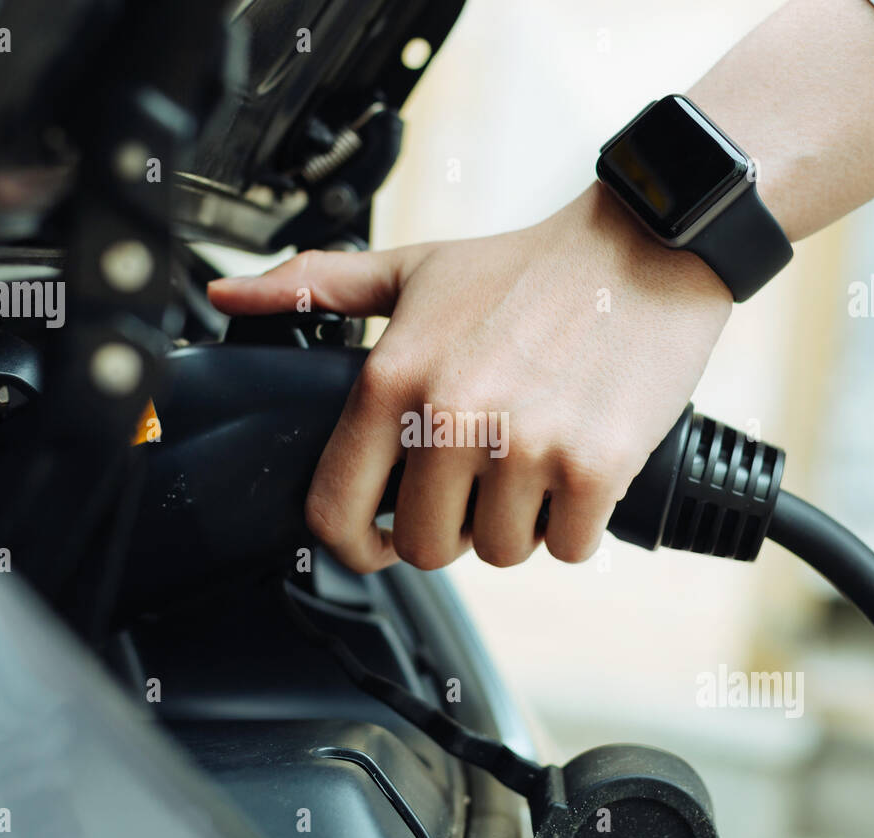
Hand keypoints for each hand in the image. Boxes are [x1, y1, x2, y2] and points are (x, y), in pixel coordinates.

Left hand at [208, 182, 732, 572]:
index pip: (336, 512)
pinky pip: (568, 547)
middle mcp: (450, 417)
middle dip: (451, 527)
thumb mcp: (413, 268)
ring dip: (517, 523)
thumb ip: (317, 287)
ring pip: (500, 553)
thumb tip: (228, 297)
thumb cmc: (526, 268)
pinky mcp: (594, 467)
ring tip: (533, 462)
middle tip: (480, 480)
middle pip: (424, 548)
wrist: (644, 248)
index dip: (353, 545)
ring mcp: (524, 447)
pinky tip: (579, 468)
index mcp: (393, 378)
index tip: (377, 541)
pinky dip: (576, 523)